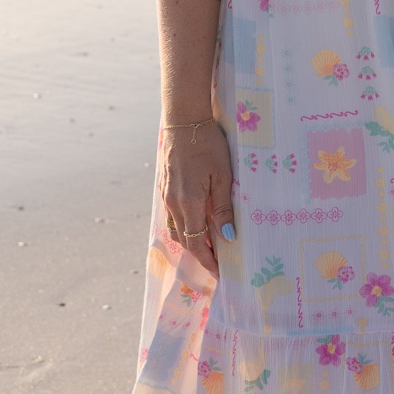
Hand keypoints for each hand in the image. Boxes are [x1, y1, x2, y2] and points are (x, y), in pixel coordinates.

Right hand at [157, 120, 235, 278]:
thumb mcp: (222, 175)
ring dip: (191, 241)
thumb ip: (222, 208)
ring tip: (208, 247)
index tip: (220, 273)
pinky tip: (195, 223)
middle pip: (185, 240)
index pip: (196, 244)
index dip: (207, 261)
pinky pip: (172, 215)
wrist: (184, 120)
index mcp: (188, 203)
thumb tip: (228, 238)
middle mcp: (172, 204)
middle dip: (200, 255)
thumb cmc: (207, 144)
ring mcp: (166, 195)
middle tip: (218, 264)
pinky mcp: (165, 187)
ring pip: (176, 229)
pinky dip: (184, 226)